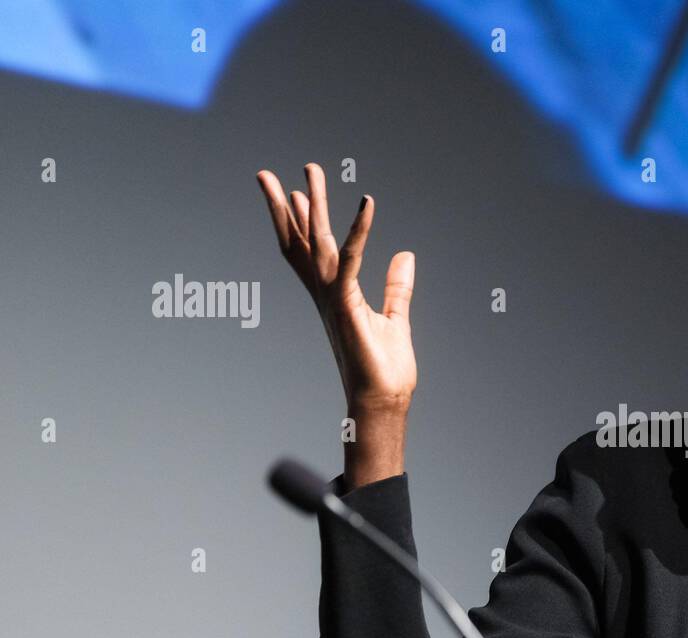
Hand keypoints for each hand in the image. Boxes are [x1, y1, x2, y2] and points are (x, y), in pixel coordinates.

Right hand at [256, 163, 416, 485]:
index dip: (302, 222)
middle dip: (286, 206)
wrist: (383, 402)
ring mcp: (333, 298)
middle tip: (267, 172)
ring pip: (316, 242)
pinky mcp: (347, 305)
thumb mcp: (395, 318)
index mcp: (334, 296)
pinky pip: (351, 259)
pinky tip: (367, 203)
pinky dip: (358, 230)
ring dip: (311, 205)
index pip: (312, 252)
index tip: (296, 192)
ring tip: (307, 170)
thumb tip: (405, 255)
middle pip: (301, 241)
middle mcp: (326, 294)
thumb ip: (398, 287)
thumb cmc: (386, 369)